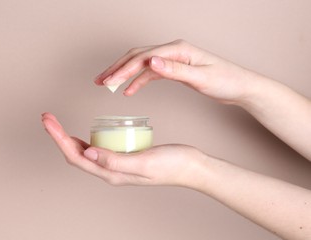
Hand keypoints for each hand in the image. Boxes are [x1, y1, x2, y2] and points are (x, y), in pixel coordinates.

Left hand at [41, 112, 206, 186]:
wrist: (191, 167)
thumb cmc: (171, 164)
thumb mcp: (143, 162)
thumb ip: (115, 160)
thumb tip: (87, 153)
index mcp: (111, 173)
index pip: (76, 156)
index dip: (59, 139)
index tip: (48, 121)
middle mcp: (110, 171)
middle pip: (75, 154)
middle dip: (58, 136)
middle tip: (47, 117)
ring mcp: (116, 165)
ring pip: (84, 152)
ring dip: (67, 138)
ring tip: (57, 123)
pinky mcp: (123, 157)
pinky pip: (97, 149)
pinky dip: (85, 139)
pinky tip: (85, 131)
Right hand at [95, 39, 258, 104]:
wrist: (239, 86)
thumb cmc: (224, 80)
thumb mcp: (200, 78)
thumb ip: (174, 70)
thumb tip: (151, 62)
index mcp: (177, 50)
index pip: (142, 58)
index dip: (123, 69)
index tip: (108, 81)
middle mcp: (172, 51)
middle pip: (136, 56)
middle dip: (116, 68)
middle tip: (99, 81)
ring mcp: (172, 59)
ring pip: (140, 63)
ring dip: (123, 74)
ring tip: (106, 84)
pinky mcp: (174, 68)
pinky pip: (149, 73)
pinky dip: (137, 81)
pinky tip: (129, 90)